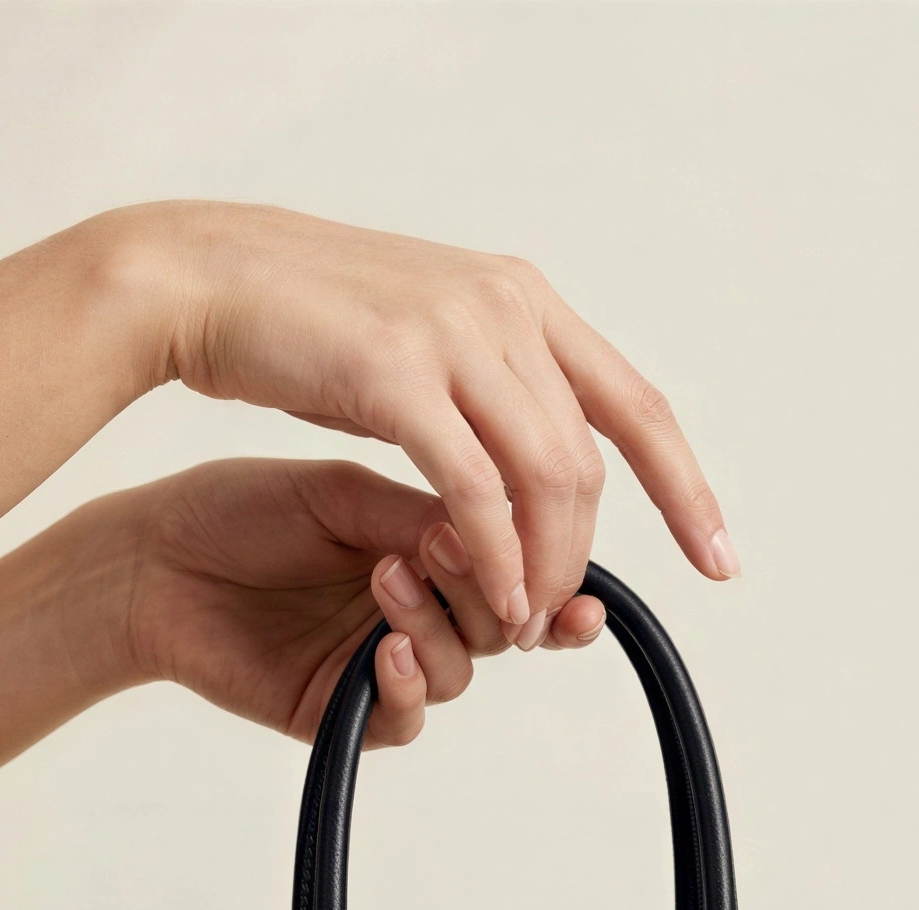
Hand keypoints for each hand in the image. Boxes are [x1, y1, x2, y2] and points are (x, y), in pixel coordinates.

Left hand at [115, 456, 607, 747]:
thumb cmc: (237, 512)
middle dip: (489, 588)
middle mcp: (416, 611)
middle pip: (500, 622)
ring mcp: (381, 664)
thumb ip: (421, 514)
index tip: (575, 578)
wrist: (154, 562)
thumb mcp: (341, 496)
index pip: (513, 569)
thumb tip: (503, 535)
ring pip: (460, 670)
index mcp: (427, 550)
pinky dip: (407, 684)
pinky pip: (407, 717)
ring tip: (385, 578)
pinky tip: (384, 650)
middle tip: (443, 547)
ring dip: (437, 626)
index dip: (550, 577)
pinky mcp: (344, 713)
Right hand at [146, 203, 737, 640]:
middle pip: (590, 459)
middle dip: (583, 552)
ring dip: (543, 563)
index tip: (717, 558)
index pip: (636, 405)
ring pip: (545, 477)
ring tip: (523, 621)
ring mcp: (453, 335)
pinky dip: (493, 554)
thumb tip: (536, 467)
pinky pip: (474, 489)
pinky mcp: (396, 375)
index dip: (684, 488)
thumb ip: (488, 394)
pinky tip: (493, 597)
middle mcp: (504, 307)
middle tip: (557, 618)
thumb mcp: (423, 350)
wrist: (201, 279)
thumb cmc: (302, 327)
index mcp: (522, 300)